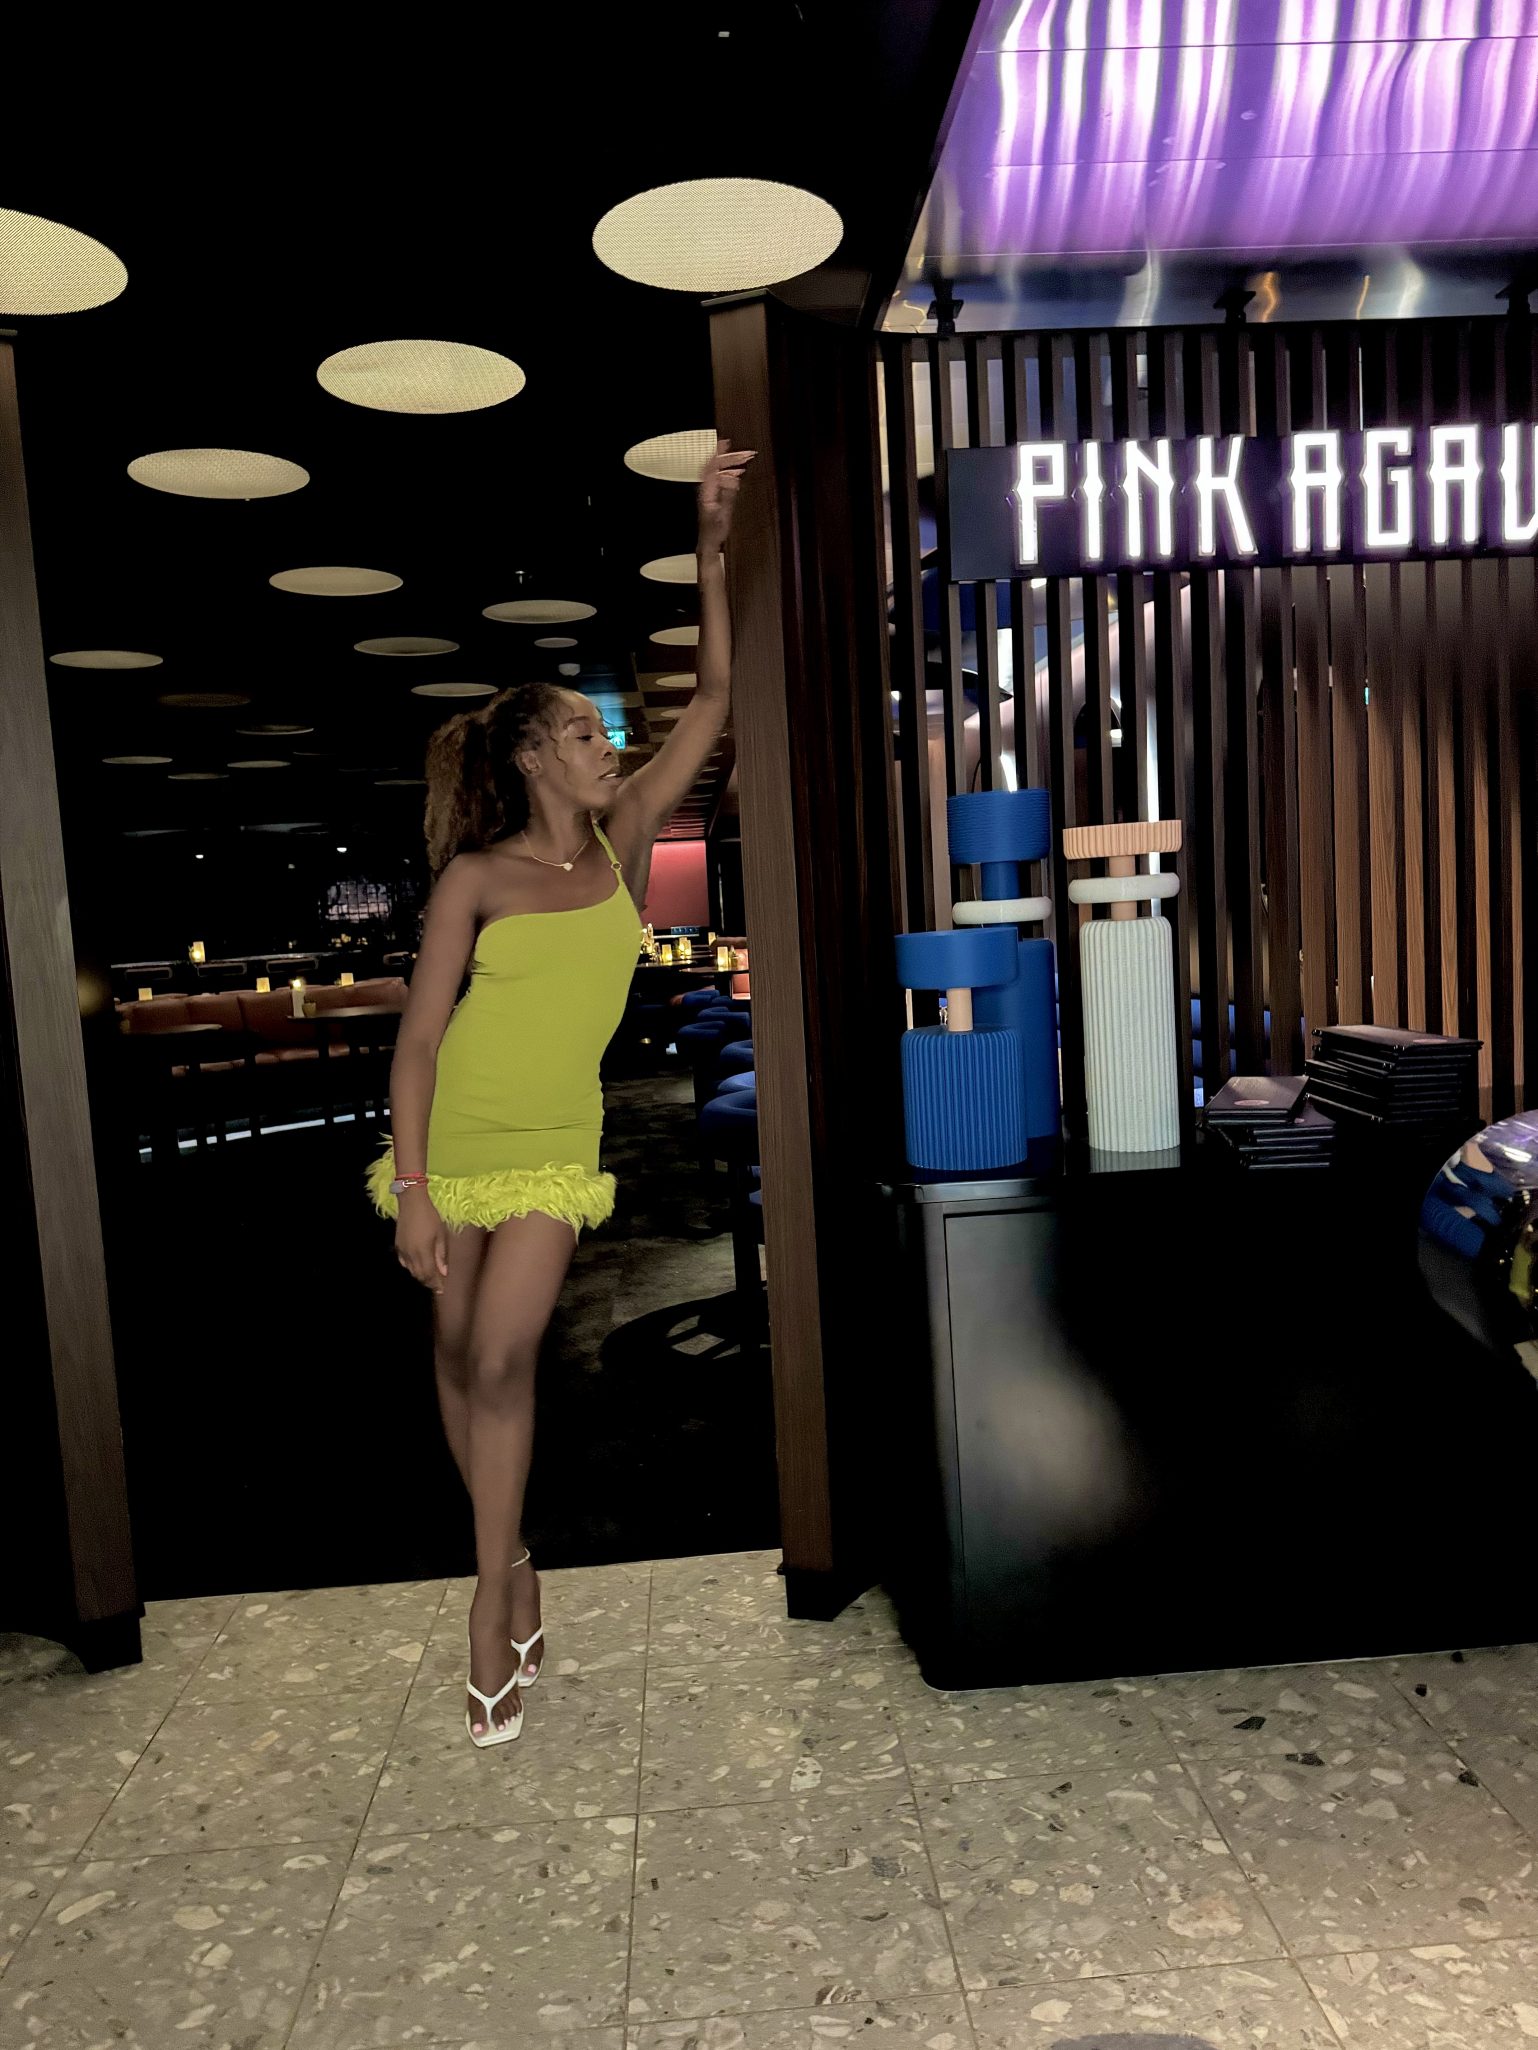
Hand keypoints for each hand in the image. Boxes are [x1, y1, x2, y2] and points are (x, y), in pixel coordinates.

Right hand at [395, 1193, 448, 1291]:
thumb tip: (443, 1272)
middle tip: (437, 1286)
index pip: (429, 1274)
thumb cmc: (430, 1216)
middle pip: (419, 1275)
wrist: (411, 1202)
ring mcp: (402, 1250)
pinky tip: (416, 1266)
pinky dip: (411, 1267)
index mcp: (423, 1252)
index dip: (435, 1283)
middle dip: (428, 1282)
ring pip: (411, 1270)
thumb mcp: (440, 1234)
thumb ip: (441, 1254)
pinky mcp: (398, 1245)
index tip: (441, 1290)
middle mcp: (411, 1254)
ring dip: (420, 1275)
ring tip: (429, 1278)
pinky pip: (404, 1262)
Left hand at [698, 438, 754, 553]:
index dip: (718, 453)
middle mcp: (706, 488)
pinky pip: (720, 477)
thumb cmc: (715, 531)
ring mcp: (708, 491)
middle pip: (716, 466)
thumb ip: (728, 495)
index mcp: (707, 490)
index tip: (726, 443)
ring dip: (731, 464)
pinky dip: (730, 472)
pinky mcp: (712, 495)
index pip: (711, 466)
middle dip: (730, 458)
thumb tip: (733, 478)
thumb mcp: (724, 514)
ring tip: (744, 459)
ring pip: (719, 471)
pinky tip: (739, 473)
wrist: (708, 542)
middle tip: (745, 453)